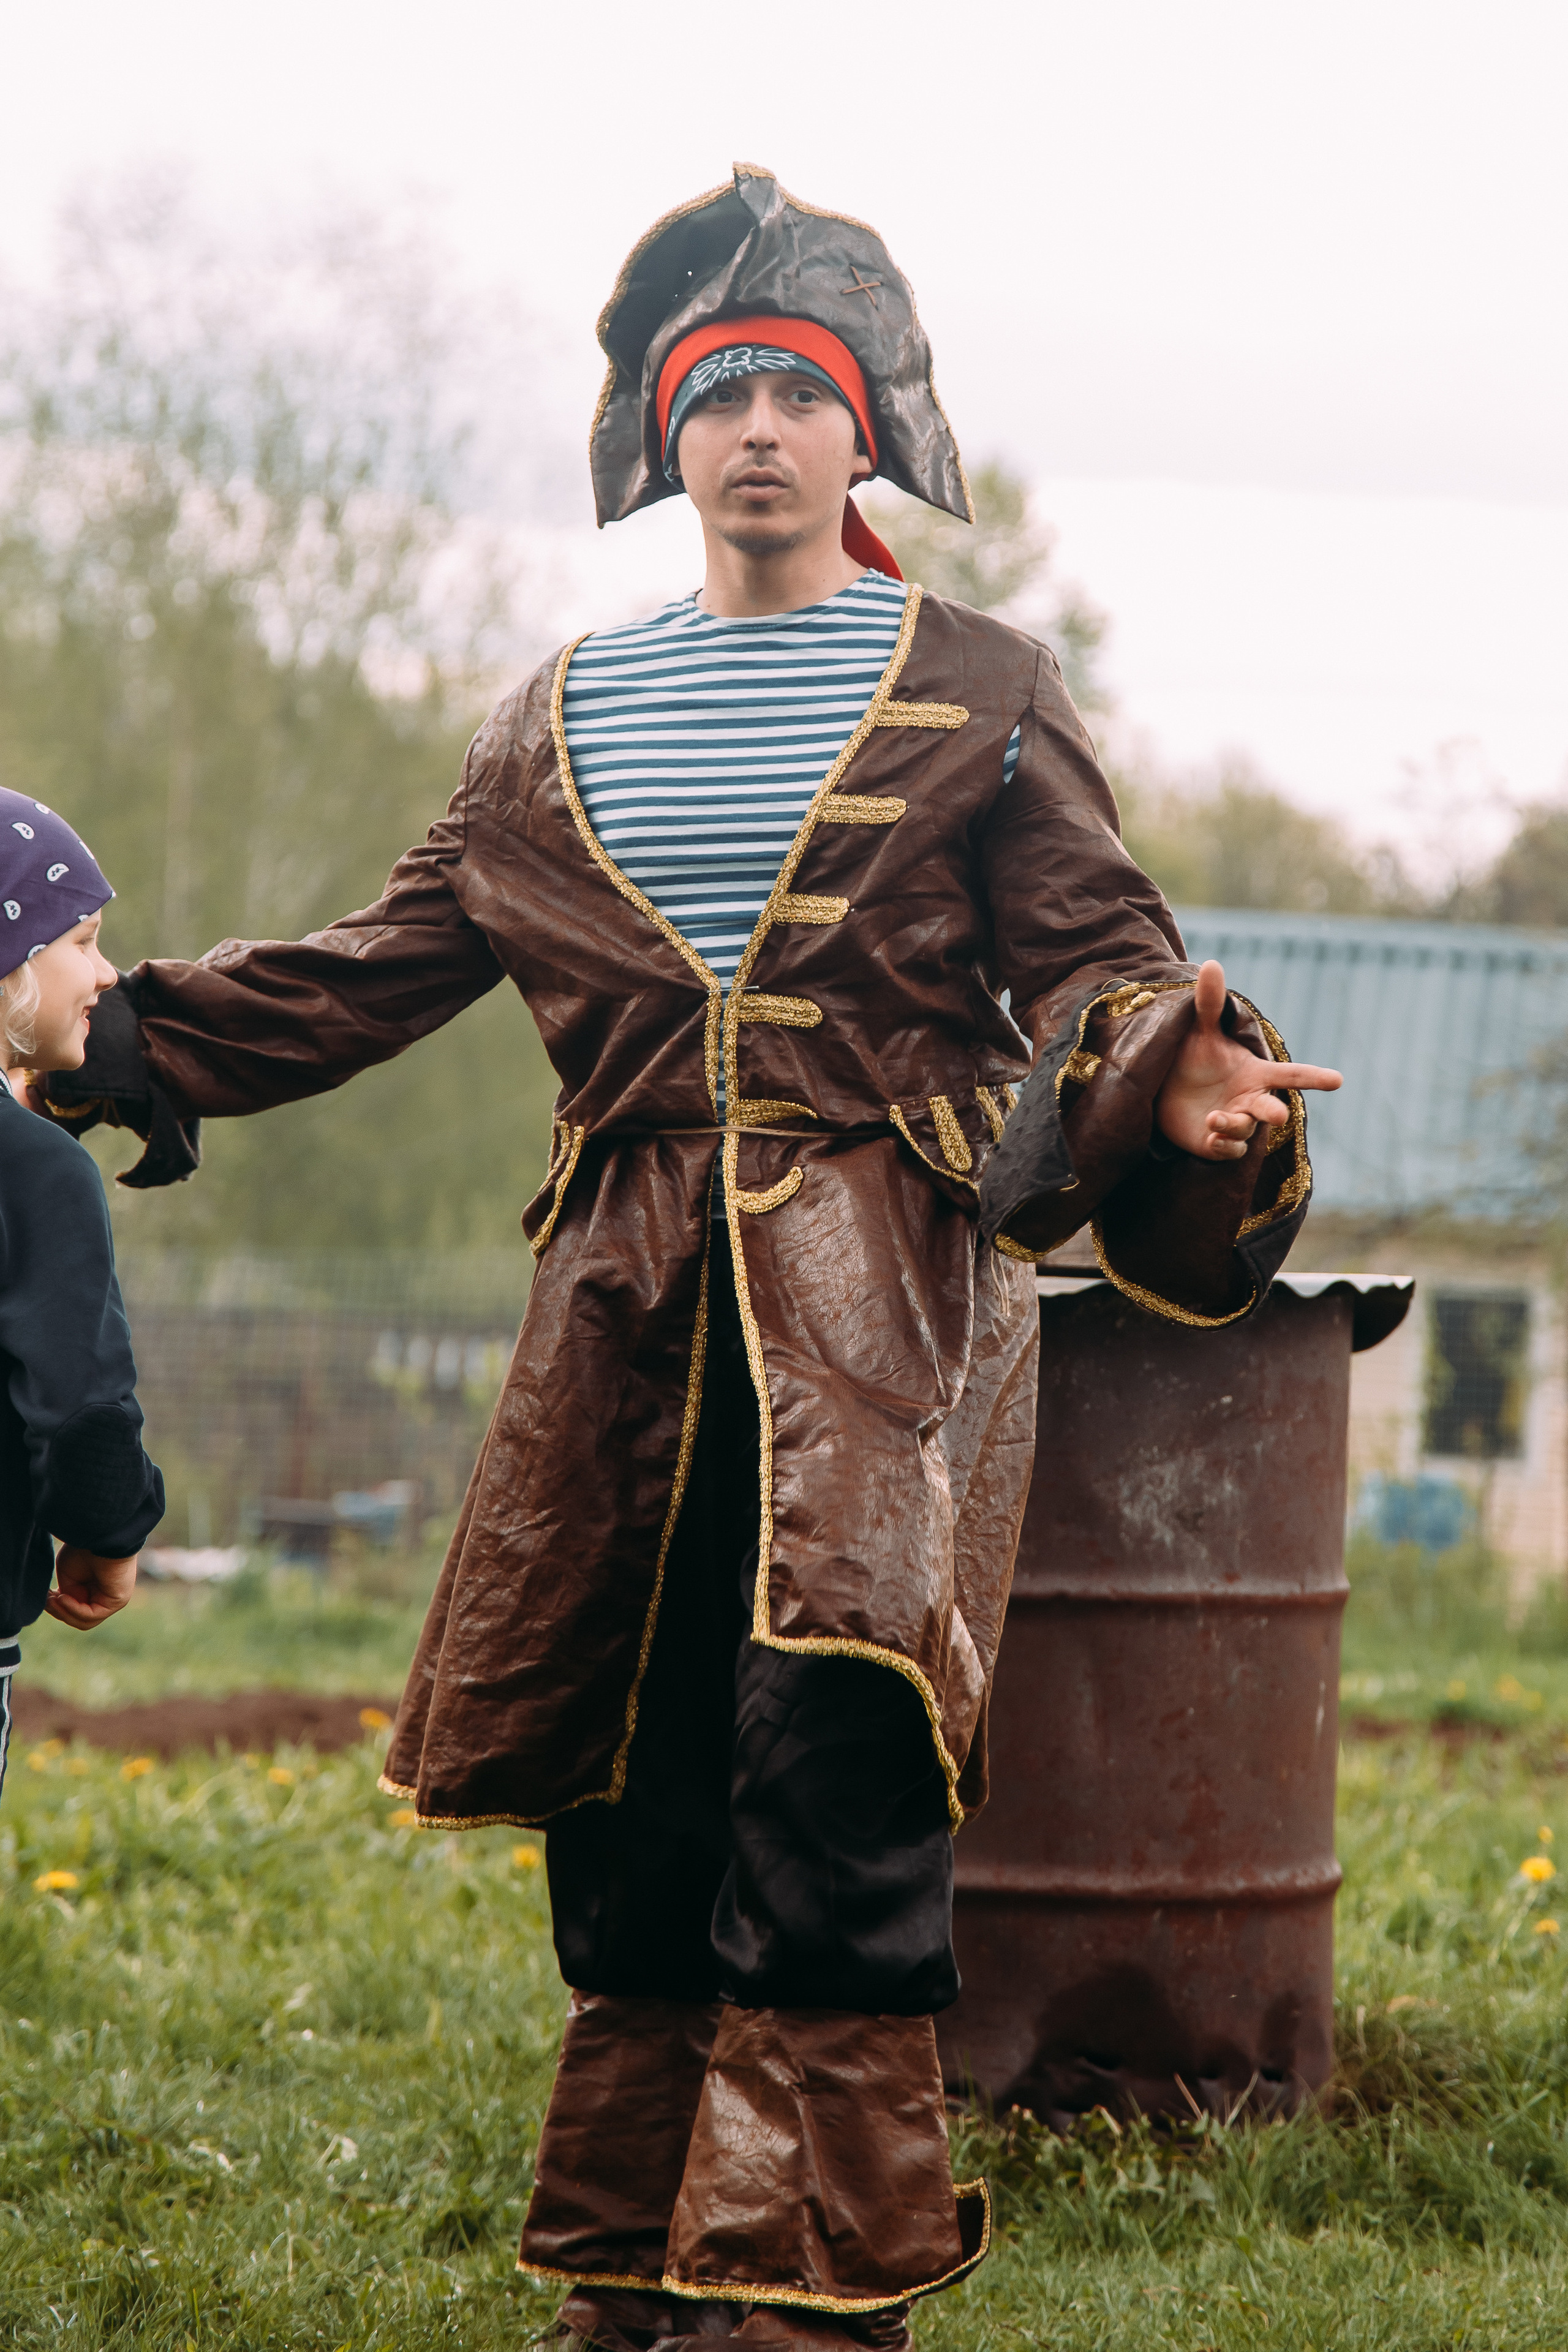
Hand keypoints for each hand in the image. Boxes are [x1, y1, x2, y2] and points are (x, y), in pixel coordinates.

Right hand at [44, 1546, 138, 1630]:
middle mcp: (104, 1596)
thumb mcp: (68, 1577)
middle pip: (78, 1618)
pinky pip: (92, 1615)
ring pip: (85, 1621)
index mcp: (93, 1589)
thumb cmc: (83, 1550)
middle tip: (46, 1601)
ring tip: (53, 1600)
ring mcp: (112, 1600)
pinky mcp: (117, 1600)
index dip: (57, 1607)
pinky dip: (74, 1609)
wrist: (99, 1536)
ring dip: (64, 1613)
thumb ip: (67, 1595)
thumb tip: (62, 1608)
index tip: (45, 1596)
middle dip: (59, 1612)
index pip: (74, 1610)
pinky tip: (63, 1597)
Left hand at [1155, 960, 1341, 1160]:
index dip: (1314, 1077)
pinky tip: (1210, 1135)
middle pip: (1273, 1110)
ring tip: (1213, 1117)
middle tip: (1278, 1115)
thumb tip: (1212, 964)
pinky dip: (1222, 1144)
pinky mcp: (1217, 1144)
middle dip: (1275, 1113)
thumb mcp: (1199, 1031)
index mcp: (1255, 1073)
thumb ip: (1210, 1003)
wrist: (1166, 1089)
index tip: (1338, 1080)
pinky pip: (1228, 1150)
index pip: (1290, 1075)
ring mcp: (1237, 1123)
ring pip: (1246, 1130)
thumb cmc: (1193, 1058)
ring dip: (1234, 1125)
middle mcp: (1251, 1100)